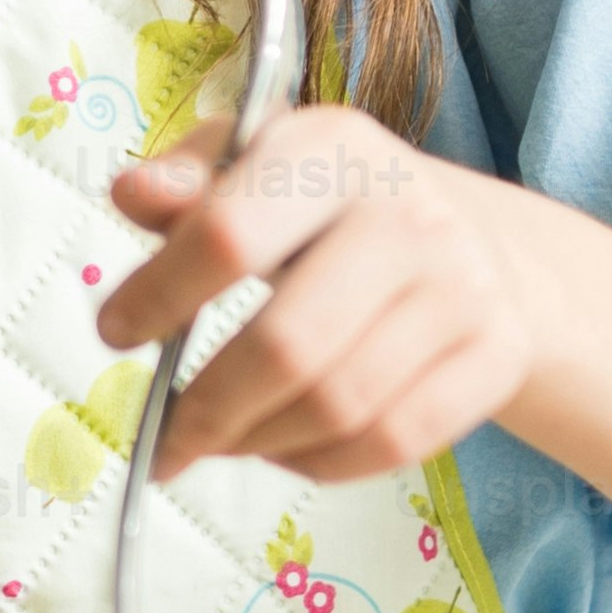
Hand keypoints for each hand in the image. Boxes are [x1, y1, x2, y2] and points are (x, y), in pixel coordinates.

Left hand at [93, 103, 541, 482]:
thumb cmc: (332, 206)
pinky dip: (320, 463)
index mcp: (333, 150)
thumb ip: (186, 182)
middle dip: (206, 406)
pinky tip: (280, 447)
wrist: (476, 241)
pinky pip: (394, 441)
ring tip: (214, 440)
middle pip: (288, 345)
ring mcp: (463, 287)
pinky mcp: (495, 356)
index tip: (115, 332)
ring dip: (255, 441)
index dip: (158, 294)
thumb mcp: (257, 167)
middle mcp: (409, 213)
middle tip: (164, 434)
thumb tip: (130, 192)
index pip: (228, 234)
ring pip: (339, 405)